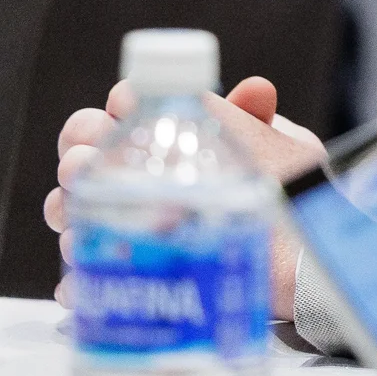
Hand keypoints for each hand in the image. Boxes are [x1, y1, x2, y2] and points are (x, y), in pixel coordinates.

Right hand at [44, 76, 327, 318]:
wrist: (305, 261)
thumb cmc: (287, 196)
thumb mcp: (278, 151)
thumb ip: (254, 120)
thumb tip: (255, 91)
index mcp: (167, 136)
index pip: (123, 108)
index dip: (119, 106)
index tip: (125, 108)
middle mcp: (138, 176)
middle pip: (81, 156)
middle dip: (76, 157)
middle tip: (84, 168)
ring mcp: (126, 224)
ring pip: (72, 212)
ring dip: (71, 214)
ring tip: (84, 226)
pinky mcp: (129, 273)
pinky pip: (86, 278)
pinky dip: (80, 280)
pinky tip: (85, 284)